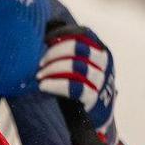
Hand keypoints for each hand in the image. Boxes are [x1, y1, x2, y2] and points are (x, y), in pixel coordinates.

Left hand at [38, 25, 117, 144]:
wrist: (92, 116)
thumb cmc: (78, 84)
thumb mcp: (78, 63)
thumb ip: (67, 49)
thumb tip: (43, 28)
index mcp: (100, 51)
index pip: (84, 33)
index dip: (63, 32)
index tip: (44, 38)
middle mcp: (104, 64)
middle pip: (78, 48)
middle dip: (54, 52)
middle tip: (40, 62)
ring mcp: (101, 81)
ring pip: (76, 66)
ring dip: (52, 68)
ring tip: (39, 75)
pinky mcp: (95, 99)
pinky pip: (74, 88)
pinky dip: (55, 84)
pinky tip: (43, 85)